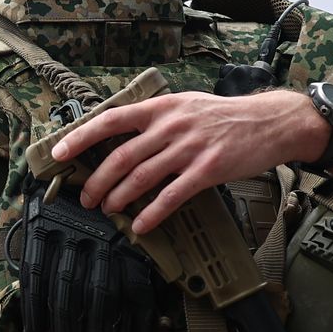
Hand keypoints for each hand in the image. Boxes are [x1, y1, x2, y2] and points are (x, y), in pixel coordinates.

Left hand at [51, 89, 318, 232]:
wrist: (272, 121)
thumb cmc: (225, 116)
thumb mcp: (186, 105)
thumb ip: (156, 119)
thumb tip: (121, 138)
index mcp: (162, 107)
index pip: (111, 120)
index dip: (81, 137)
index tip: (59, 154)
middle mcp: (171, 125)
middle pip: (121, 157)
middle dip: (97, 181)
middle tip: (87, 197)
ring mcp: (189, 148)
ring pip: (141, 177)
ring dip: (118, 197)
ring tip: (107, 210)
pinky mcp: (207, 170)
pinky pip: (171, 196)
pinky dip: (152, 214)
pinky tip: (141, 226)